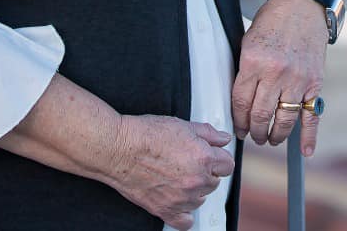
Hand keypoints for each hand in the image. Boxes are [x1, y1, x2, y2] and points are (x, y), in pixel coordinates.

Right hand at [104, 115, 233, 230]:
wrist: (118, 149)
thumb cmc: (145, 135)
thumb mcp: (182, 125)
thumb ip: (208, 134)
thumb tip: (223, 139)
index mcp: (203, 158)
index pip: (228, 165)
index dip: (219, 159)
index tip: (212, 157)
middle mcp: (196, 180)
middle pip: (215, 183)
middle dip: (206, 173)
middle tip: (189, 163)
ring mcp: (181, 198)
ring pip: (201, 200)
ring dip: (195, 191)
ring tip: (178, 177)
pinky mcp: (165, 210)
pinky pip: (185, 222)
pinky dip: (184, 213)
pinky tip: (179, 201)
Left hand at [231, 0, 327, 154]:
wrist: (302, 6)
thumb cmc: (273, 22)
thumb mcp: (249, 42)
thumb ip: (245, 71)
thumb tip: (240, 103)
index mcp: (253, 62)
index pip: (241, 102)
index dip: (237, 120)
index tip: (237, 128)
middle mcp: (275, 73)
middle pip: (260, 115)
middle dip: (254, 131)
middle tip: (252, 136)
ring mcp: (297, 79)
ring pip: (283, 119)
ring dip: (275, 135)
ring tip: (270, 138)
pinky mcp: (314, 82)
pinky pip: (311, 115)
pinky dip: (309, 136)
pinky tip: (305, 151)